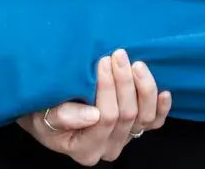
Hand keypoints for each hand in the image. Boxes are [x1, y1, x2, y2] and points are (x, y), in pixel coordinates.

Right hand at [16, 50, 170, 165]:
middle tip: (118, 55)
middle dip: (124, 82)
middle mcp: (108, 149)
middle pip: (126, 115)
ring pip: (144, 118)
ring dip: (143, 88)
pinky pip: (154, 123)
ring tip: (135, 64)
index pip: (105, 118)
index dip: (108, 89)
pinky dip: (161, 107)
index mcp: (85, 149)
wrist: (44, 113)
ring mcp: (123, 140)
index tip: (102, 62)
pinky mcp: (133, 131)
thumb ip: (63, 116)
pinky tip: (163, 92)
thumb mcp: (42, 114)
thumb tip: (92, 115)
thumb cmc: (40, 111)